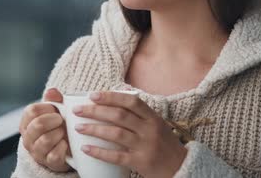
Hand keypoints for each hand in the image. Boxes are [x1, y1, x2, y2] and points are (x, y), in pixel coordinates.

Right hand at [19, 88, 71, 171]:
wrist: (65, 148)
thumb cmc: (58, 126)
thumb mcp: (55, 111)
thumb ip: (53, 99)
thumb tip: (51, 91)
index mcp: (27, 122)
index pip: (32, 110)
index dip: (47, 107)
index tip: (56, 109)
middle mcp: (28, 138)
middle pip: (38, 124)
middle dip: (54, 120)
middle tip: (61, 120)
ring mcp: (37, 152)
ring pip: (45, 140)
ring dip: (59, 133)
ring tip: (64, 132)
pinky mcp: (48, 162)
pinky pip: (54, 155)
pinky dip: (63, 147)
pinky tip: (65, 143)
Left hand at [72, 91, 187, 177]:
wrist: (182, 168)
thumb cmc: (165, 144)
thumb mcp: (157, 124)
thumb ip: (140, 111)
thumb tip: (119, 93)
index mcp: (153, 117)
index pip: (130, 101)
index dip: (110, 97)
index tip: (93, 95)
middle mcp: (149, 129)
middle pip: (119, 115)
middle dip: (95, 111)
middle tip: (78, 110)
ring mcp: (145, 146)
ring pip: (116, 134)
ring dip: (94, 129)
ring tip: (79, 127)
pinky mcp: (140, 162)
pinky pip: (116, 156)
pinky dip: (100, 152)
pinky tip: (87, 148)